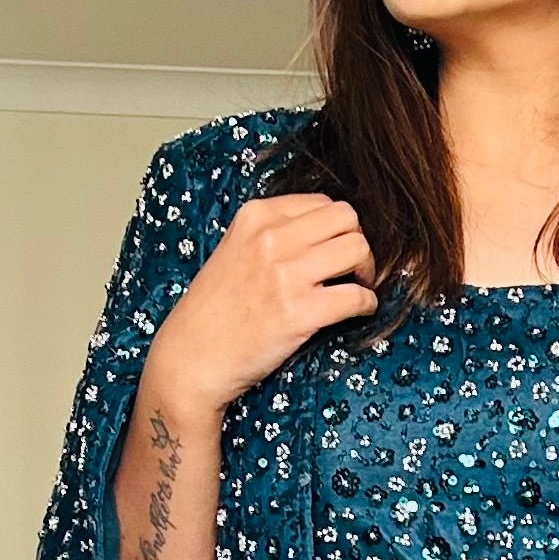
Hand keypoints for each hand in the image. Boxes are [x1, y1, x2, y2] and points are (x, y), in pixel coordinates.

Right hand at [148, 193, 378, 413]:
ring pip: (357, 249)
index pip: (322, 202)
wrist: (191, 357)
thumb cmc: (214, 309)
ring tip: (356, 288)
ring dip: (366, 270)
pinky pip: (356, 296)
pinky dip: (367, 304)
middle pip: (347, 219)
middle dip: (358, 242)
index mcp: (256, 216)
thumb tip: (323, 231)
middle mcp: (270, 238)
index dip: (338, 227)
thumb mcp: (235, 249)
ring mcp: (284, 274)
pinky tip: (358, 311)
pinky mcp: (298, 312)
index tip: (335, 250)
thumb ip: (272, 233)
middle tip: (353, 269)